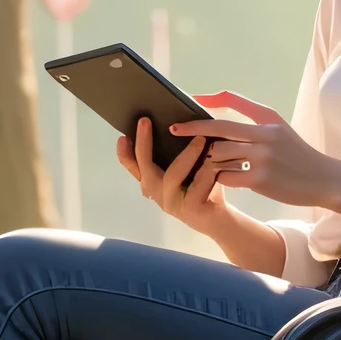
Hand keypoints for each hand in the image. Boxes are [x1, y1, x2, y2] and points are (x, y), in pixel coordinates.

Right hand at [116, 115, 234, 237]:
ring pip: (174, 174)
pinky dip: (207, 171)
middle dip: (144, 143)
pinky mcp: (189, 208)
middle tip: (145, 121)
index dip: (124, 153)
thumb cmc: (203, 189)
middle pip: (145, 167)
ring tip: (200, 139)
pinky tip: (215, 162)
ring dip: (188, 155)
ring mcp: (171, 202)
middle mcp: (157, 193)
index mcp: (153, 182)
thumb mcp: (186, 170)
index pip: (133, 167)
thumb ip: (175, 155)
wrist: (218, 218)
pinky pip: (198, 185)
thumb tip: (175, 125)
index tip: (122, 136)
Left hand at [168, 92, 332, 205]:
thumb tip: (219, 117)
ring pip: (219, 154)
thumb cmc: (296, 154)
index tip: (190, 99)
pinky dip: (219, 177)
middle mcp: (264, 135)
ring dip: (209, 159)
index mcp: (268, 119)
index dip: (209, 99)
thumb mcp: (279, 129)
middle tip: (173, 129)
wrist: (324, 179)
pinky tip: (220, 179)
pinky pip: (226, 176)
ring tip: (205, 163)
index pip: (233, 100)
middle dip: (192, 129)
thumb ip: (253, 120)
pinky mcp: (260, 180)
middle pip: (218, 128)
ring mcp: (262, 158)